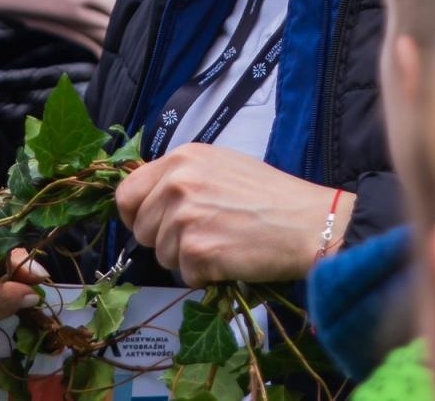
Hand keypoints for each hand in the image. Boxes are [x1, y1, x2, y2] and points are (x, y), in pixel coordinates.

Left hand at [115, 144, 354, 286]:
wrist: (308, 222)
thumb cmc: (271, 195)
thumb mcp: (221, 166)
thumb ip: (182, 177)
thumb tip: (150, 200)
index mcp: (182, 158)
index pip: (126, 192)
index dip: (135, 215)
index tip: (151, 224)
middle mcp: (178, 183)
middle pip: (140, 229)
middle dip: (164, 240)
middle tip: (202, 236)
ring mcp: (185, 218)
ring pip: (161, 255)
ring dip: (187, 259)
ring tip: (224, 243)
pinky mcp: (197, 251)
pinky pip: (185, 275)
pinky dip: (205, 275)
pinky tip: (231, 258)